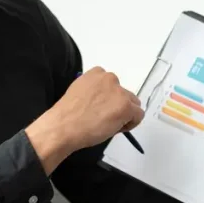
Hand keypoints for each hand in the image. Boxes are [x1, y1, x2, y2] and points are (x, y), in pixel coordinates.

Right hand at [26, 67, 142, 173]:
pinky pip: (138, 115)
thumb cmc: (67, 115)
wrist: (64, 126)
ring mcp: (120, 92)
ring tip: (109, 125)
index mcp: (96, 74)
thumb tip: (103, 103)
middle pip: (124, 94)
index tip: (101, 108)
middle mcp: (110, 79)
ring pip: (133, 104)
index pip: (112, 85)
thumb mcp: (79, 92)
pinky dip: (131, 123)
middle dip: (118, 106)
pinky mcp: (126, 107)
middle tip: (105, 119)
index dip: (108, 99)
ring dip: (125, 114)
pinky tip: (116, 129)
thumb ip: (94, 92)